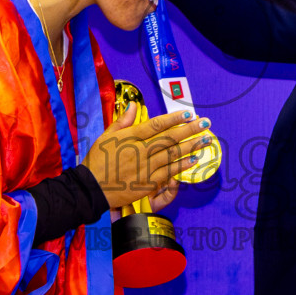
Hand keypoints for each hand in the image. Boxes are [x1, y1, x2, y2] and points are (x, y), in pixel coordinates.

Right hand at [82, 104, 212, 208]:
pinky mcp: (147, 184)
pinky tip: (194, 160)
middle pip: (169, 139)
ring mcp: (144, 168)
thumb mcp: (105, 136)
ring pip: (172, 155)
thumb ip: (123, 121)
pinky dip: (182, 166)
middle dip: (189, 130)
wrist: (90, 189)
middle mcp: (139, 151)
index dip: (173, 118)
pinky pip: (168, 173)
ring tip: (206, 140)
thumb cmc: (97, 161)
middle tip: (206, 124)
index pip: (156, 125)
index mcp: (129, 138)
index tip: (188, 114)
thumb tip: (134, 105)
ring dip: (191, 147)